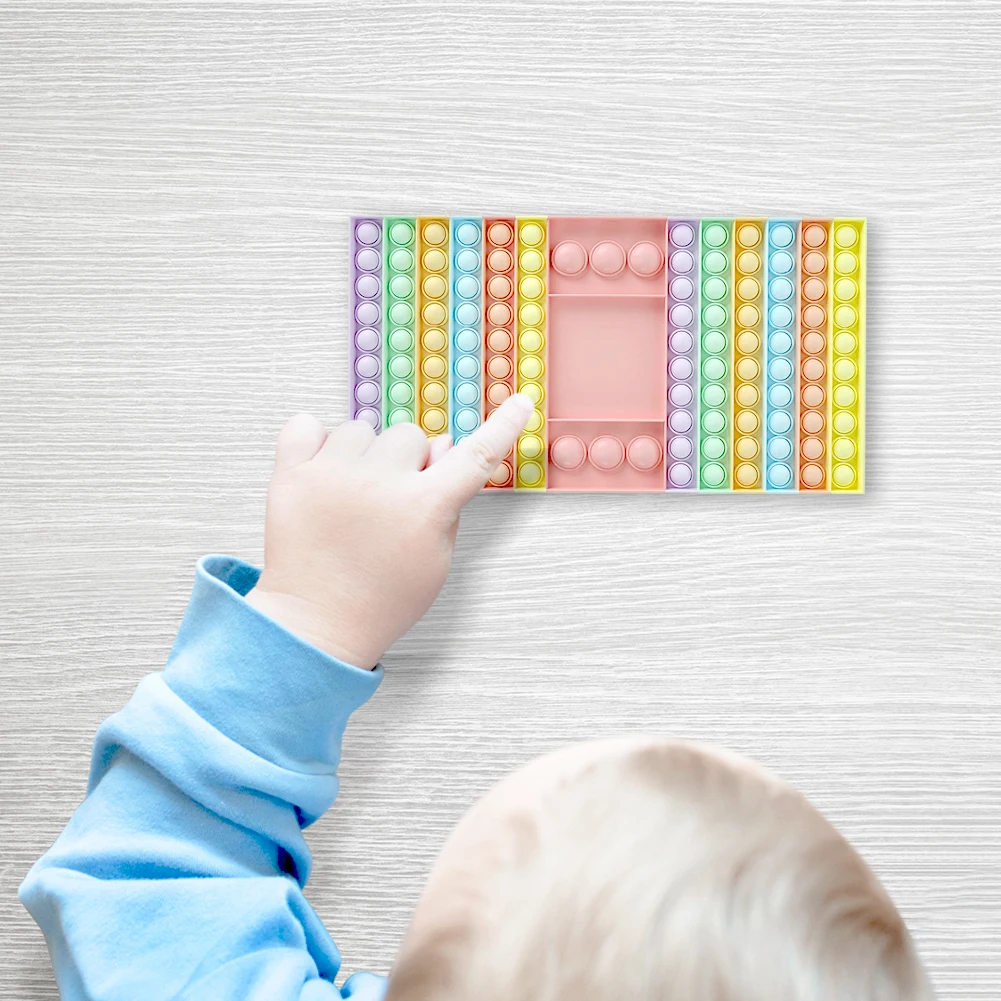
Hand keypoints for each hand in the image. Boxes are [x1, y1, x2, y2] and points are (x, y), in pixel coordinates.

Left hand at [244, 394, 533, 668]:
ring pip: (361, 429)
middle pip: (409, 435)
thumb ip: (448, 503)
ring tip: (352, 495)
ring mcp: (332, 475)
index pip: (476, 456)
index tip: (519, 403)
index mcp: (424, 508)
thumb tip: (445, 450)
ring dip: (362, 453)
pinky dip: (314, 440)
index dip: (502, 427)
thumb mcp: (435, 560)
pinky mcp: (292, 475)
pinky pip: (306, 425)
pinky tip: (323, 471)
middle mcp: (380, 483)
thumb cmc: (381, 598)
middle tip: (391, 497)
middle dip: (407, 459)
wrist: (316, 624)